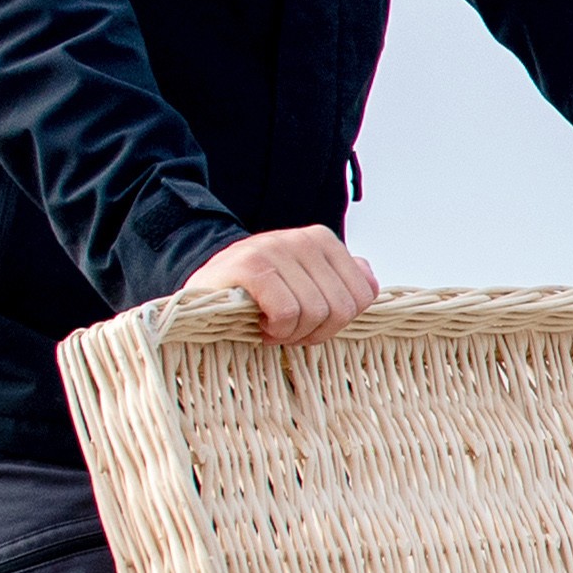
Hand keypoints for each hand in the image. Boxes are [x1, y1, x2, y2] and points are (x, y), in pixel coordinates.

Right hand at [183, 227, 379, 346]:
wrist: (205, 286)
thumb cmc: (258, 291)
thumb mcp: (303, 279)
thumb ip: (339, 277)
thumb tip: (367, 277)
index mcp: (323, 239)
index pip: (363, 294)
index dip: (339, 321)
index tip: (311, 322)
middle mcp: (303, 239)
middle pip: (341, 308)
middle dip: (316, 331)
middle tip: (289, 330)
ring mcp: (276, 248)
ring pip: (315, 312)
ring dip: (293, 333)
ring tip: (272, 326)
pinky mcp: (250, 267)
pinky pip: (286, 312)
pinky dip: (276, 329)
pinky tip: (261, 323)